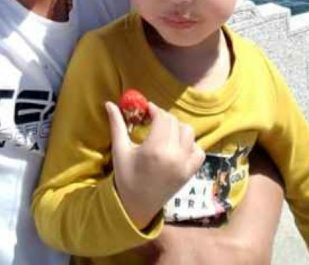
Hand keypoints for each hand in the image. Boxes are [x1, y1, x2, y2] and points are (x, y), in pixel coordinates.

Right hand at [105, 101, 204, 229]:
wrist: (137, 206)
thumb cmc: (126, 176)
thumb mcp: (120, 149)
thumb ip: (117, 124)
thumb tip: (109, 103)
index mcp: (156, 149)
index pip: (162, 118)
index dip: (155, 109)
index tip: (146, 109)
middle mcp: (174, 155)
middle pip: (175, 123)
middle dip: (164, 117)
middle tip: (153, 119)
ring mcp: (185, 165)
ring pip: (189, 133)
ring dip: (178, 128)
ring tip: (165, 132)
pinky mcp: (190, 173)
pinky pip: (198, 151)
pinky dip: (190, 144)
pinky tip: (177, 146)